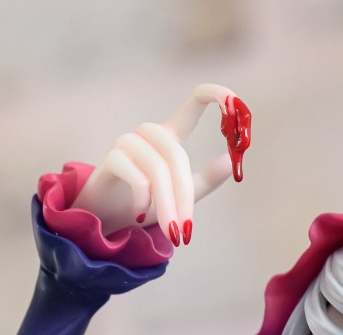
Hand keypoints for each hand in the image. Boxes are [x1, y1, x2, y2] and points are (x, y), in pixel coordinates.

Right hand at [72, 84, 248, 243]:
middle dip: (184, 197)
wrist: (106, 218)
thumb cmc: (146, 203)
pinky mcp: (111, 158)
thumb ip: (206, 180)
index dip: (216, 95)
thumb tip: (231, 163)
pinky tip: (140, 214)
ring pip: (158, 170)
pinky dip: (144, 200)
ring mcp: (128, 142)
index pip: (194, 101)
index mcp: (170, 135)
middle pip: (177, 155)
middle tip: (186, 231)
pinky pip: (137, 178)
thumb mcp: (182, 196)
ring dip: (167, 205)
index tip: (236, 102)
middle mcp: (149, 132)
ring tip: (170, 231)